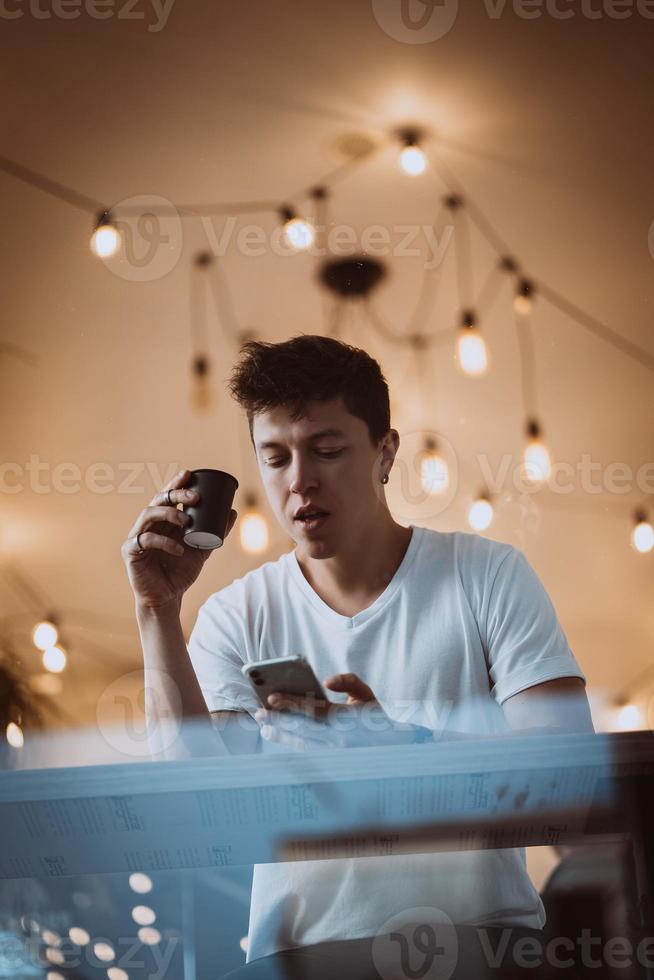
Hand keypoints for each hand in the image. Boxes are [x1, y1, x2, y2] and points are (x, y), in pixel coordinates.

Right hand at [121, 468, 236, 610]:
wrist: (168, 598)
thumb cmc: (181, 572)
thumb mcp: (202, 550)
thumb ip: (216, 532)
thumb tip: (232, 511)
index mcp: (164, 521)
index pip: (167, 497)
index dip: (175, 483)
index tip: (189, 473)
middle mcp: (149, 525)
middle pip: (158, 500)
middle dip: (175, 494)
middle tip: (194, 497)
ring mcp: (138, 537)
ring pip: (148, 515)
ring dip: (169, 514)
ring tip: (186, 521)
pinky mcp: (130, 552)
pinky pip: (144, 540)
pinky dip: (163, 542)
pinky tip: (178, 549)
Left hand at [254, 672, 413, 750]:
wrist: (391, 748)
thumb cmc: (375, 716)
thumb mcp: (367, 693)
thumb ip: (348, 681)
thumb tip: (327, 681)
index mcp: (348, 717)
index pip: (314, 709)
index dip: (291, 703)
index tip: (271, 698)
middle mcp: (340, 736)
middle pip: (303, 727)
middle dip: (279, 720)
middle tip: (258, 714)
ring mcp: (336, 751)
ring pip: (302, 742)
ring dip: (281, 735)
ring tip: (264, 728)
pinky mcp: (332, 760)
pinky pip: (307, 751)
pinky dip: (291, 744)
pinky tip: (277, 737)